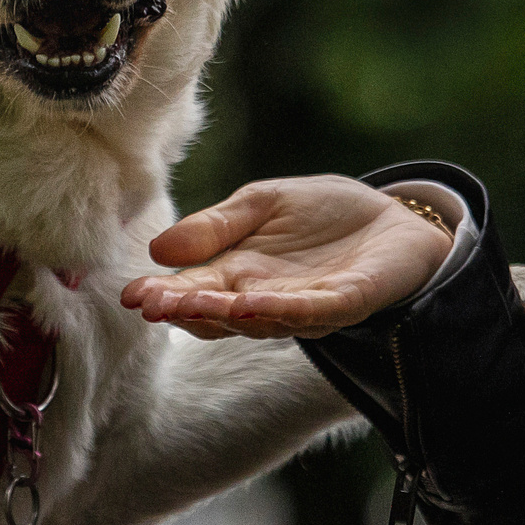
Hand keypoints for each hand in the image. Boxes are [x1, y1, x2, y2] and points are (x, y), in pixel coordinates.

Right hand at [120, 175, 453, 339]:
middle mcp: (266, 299)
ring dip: (223, 313)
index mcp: (240, 275)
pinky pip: (309, 312)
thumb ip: (215, 225)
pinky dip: (279, 311)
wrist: (393, 217)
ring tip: (189, 303)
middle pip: (219, 313)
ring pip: (259, 319)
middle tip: (150, 305)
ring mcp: (305, 306)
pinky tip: (250, 303)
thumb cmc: (324, 214)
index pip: (194, 291)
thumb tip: (158, 248)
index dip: (164, 295)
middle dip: (184, 309)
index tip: (131, 295)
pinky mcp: (345, 303)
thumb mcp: (261, 204)